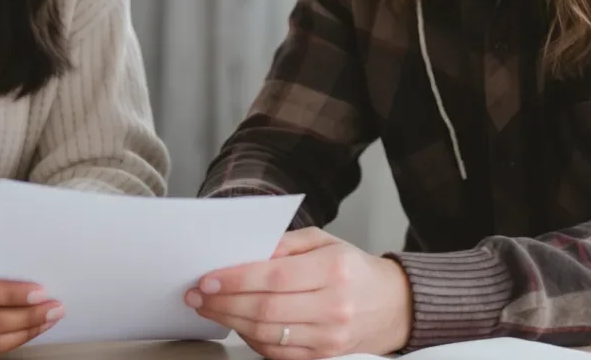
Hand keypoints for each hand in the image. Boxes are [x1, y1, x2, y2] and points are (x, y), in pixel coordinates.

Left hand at [184, 227, 411, 358]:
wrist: (393, 305)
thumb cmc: (352, 268)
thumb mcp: (324, 241)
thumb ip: (284, 244)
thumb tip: (243, 251)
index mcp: (334, 270)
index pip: (275, 276)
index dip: (236, 279)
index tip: (207, 278)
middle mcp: (334, 307)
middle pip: (266, 309)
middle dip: (223, 302)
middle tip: (196, 294)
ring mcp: (330, 338)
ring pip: (267, 334)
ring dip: (230, 321)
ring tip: (208, 307)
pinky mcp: (324, 357)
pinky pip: (277, 353)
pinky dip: (250, 338)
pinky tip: (235, 323)